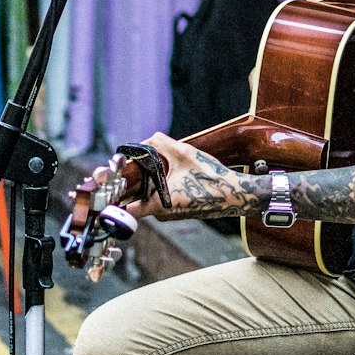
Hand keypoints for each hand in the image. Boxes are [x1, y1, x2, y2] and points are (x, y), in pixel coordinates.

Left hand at [123, 131, 239, 221]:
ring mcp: (172, 214)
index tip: (118, 180)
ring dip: (153, 183)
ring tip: (162, 165)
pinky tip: (176, 173)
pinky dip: (166, 186)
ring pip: (152, 198)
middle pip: (138, 199)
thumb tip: (148, 139)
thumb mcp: (184, 154)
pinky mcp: (182, 211)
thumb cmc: (211, 178)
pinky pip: (165, 199)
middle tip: (141, 163)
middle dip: (138, 182)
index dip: (117, 195)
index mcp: (158, 206)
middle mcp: (163, 214)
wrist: (236, 195)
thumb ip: (161, 143)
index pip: (126, 209)